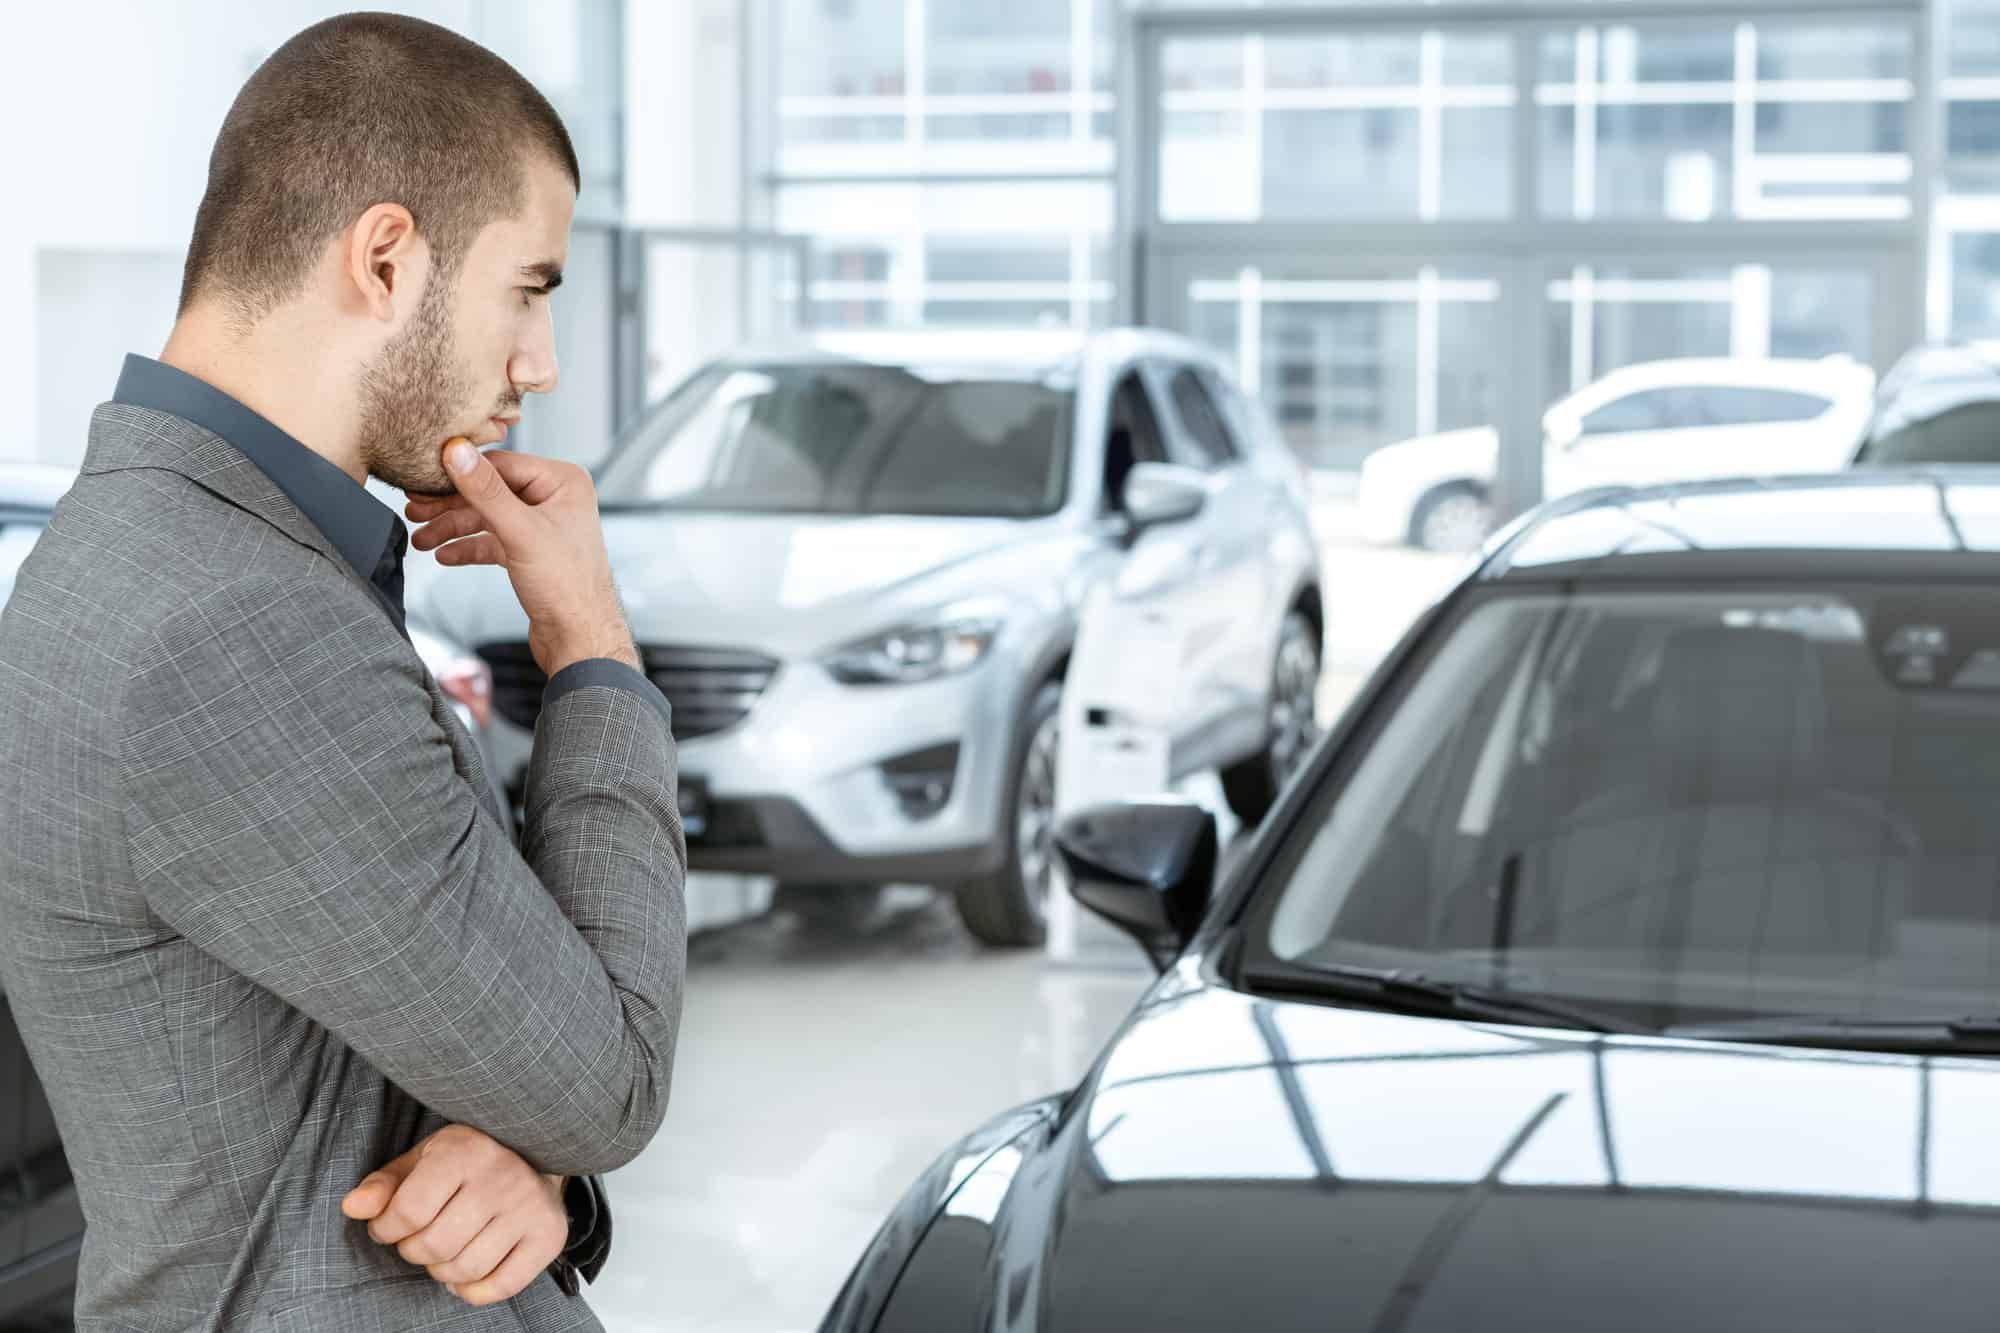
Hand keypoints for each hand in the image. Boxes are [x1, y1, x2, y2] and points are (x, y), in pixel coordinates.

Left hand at [341, 1123, 569, 1306]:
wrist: (535, 1152)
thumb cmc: (467, 1160)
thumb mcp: (422, 1160)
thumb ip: (385, 1184)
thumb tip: (353, 1207)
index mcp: (464, 1152)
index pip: (408, 1211)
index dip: (385, 1229)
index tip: (388, 1226)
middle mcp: (502, 1177)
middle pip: (436, 1245)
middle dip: (413, 1251)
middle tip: (417, 1239)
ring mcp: (530, 1207)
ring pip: (466, 1269)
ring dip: (441, 1271)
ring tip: (442, 1252)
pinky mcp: (549, 1234)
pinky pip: (502, 1286)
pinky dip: (473, 1290)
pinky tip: (466, 1272)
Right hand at [406, 441, 638, 675]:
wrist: (579, 637)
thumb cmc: (568, 587)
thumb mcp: (520, 531)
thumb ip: (486, 491)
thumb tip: (458, 452)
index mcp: (563, 482)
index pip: (500, 464)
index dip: (460, 473)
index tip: (424, 479)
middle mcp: (555, 499)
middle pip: (490, 491)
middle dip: (450, 505)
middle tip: (415, 509)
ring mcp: (543, 525)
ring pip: (488, 518)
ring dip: (453, 528)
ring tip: (422, 539)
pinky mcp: (532, 551)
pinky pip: (493, 541)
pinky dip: (469, 547)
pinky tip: (445, 555)